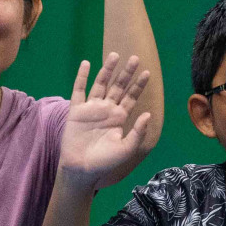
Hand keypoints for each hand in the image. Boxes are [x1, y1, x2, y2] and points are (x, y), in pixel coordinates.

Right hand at [60, 53, 152, 185]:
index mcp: (120, 117)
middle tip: (136, 58)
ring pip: (101, 84)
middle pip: (118, 86)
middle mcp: (107, 109)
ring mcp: (91, 108)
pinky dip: (82, 77)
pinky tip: (86, 63)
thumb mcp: (126, 148)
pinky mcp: (76, 110)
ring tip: (115, 55)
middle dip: (127, 73)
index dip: (139, 85)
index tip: (148, 72)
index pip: (131, 97)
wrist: (82, 169)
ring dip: (107, 70)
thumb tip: (148, 114)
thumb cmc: (105, 161)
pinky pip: (79, 90)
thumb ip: (138, 132)